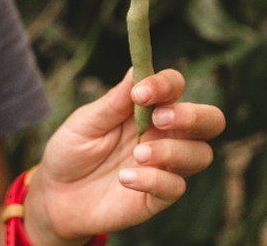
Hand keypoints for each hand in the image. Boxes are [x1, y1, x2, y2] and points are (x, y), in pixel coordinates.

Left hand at [23, 68, 224, 245]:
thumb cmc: (72, 150)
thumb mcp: (86, 122)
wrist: (56, 195)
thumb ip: (114, 101)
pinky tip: (125, 179)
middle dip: (193, 116)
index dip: (165, 85)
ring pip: (201, 154)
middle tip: (159, 119)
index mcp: (149, 108)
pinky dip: (154, 180)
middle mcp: (165, 134)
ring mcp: (165, 166)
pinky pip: (176, 187)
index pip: (175, 87)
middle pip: (210, 120)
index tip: (141, 92)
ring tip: (137, 154)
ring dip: (172, 150)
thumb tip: (136, 70)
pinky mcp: (158, 196)